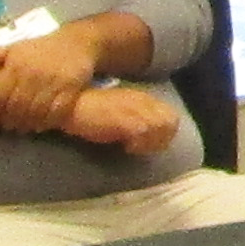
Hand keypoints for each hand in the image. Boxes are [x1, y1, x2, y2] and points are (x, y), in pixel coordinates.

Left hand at [0, 21, 106, 132]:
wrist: (79, 41)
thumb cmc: (41, 48)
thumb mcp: (15, 48)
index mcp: (16, 66)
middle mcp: (33, 75)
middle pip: (17, 106)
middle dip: (10, 121)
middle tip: (7, 129)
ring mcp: (54, 83)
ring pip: (36, 111)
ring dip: (28, 124)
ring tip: (22, 130)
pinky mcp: (72, 88)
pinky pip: (58, 111)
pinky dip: (48, 122)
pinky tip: (42, 127)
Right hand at [61, 84, 181, 156]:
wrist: (71, 106)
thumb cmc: (92, 111)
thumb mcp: (121, 111)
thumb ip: (138, 117)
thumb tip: (151, 136)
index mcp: (143, 98)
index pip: (172, 116)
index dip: (164, 133)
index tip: (147, 142)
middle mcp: (143, 101)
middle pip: (171, 123)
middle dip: (160, 139)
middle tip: (141, 147)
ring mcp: (136, 109)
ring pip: (161, 128)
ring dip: (150, 142)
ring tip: (133, 147)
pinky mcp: (126, 119)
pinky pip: (144, 132)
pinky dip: (138, 144)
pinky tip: (125, 147)